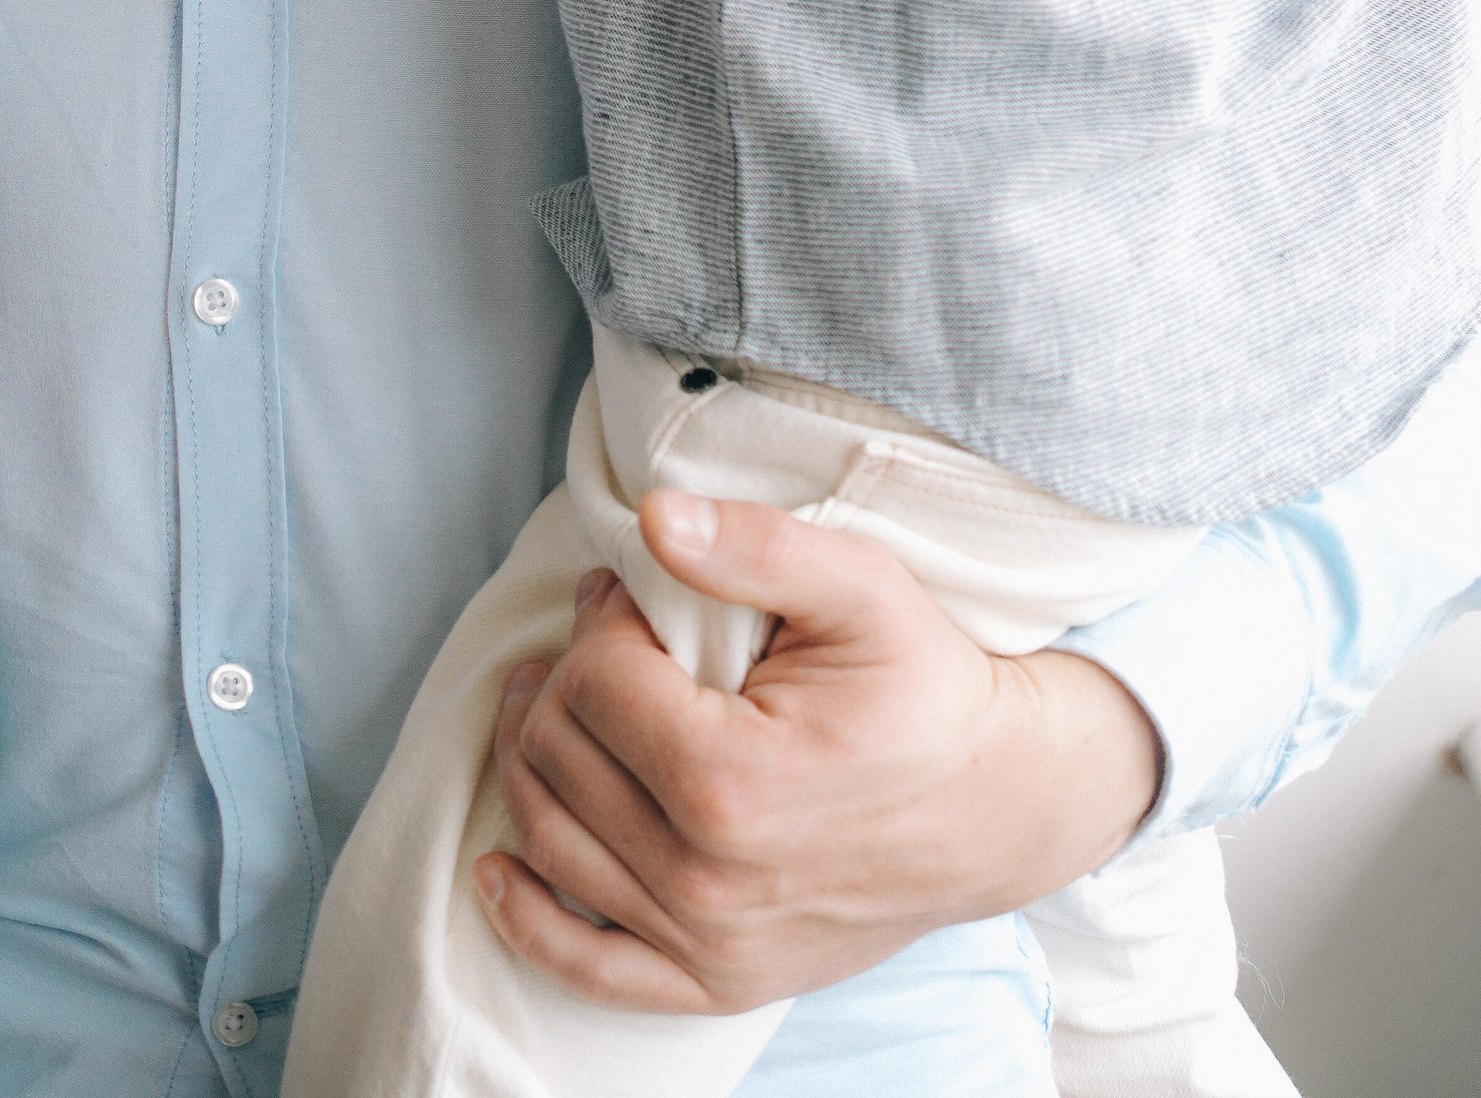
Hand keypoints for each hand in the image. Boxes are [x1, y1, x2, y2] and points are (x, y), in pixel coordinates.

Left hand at [477, 490, 1161, 1010]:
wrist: (1002, 806)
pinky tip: (495, 868)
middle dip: (565, 677)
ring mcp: (710, 944)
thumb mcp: (860, 586)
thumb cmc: (929, 688)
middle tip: (604, 637)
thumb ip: (752, 545)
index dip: (600, 618)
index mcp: (734, 782)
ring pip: (551, 839)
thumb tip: (652, 515)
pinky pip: (586, 966)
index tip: (632, 594)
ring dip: (532, 760)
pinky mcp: (718, 983)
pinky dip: (526, 917)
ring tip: (561, 702)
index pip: (594, 682)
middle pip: (558, 754)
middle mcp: (708, 879)